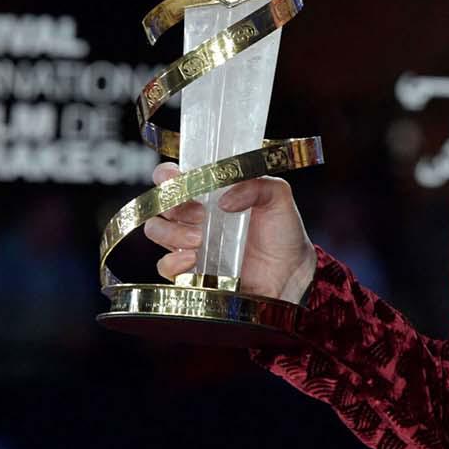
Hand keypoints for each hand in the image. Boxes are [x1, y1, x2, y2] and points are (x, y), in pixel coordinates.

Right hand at [143, 162, 317, 304]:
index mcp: (211, 193)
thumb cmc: (283, 232)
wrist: (291, 272)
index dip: (167, 176)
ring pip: (157, 231)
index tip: (176, 178)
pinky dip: (173, 261)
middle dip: (172, 204)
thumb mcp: (278, 196)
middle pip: (161, 204)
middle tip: (199, 213)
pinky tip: (193, 258)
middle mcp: (196, 216)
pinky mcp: (192, 272)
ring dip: (172, 231)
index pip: (175, 178)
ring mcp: (191, 244)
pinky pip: (165, 266)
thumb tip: (225, 199)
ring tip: (199, 238)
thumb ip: (256, 184)